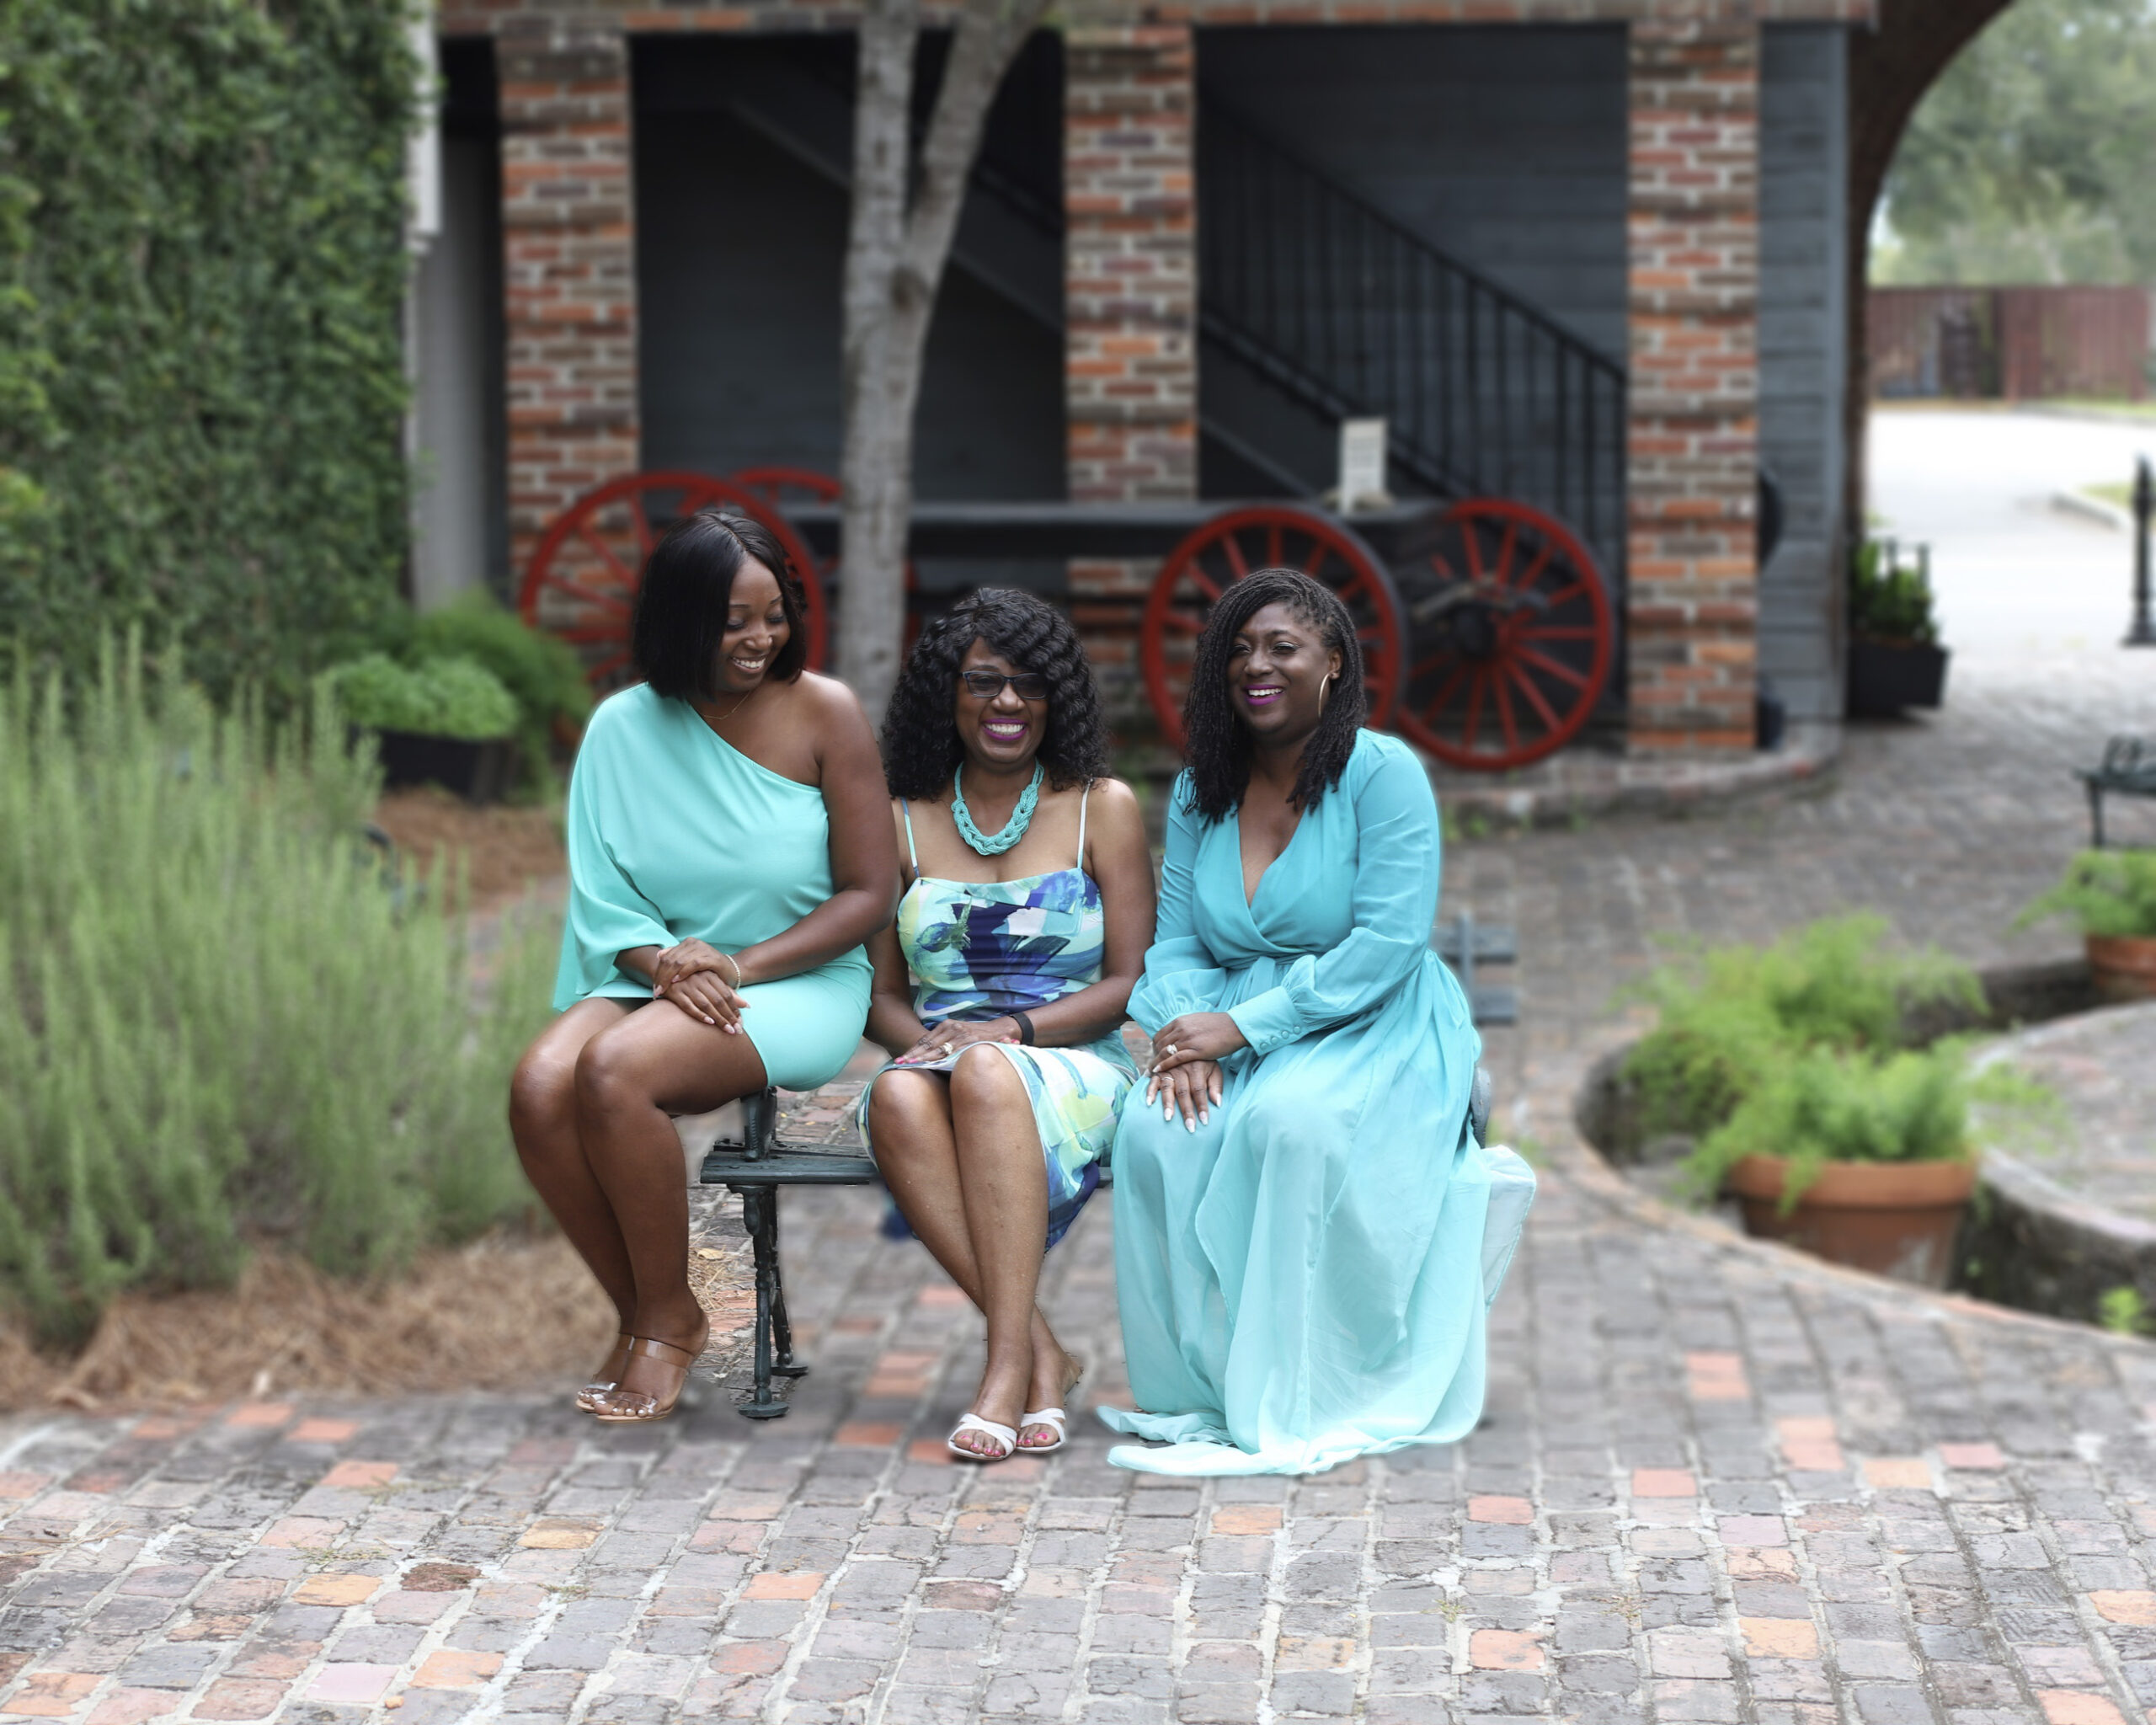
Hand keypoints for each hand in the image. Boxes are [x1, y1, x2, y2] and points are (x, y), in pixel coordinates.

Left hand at [653, 938, 737, 991]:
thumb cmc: (709, 969)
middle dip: (662, 976)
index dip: (658, 971)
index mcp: (688, 943)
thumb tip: (659, 955)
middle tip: (657, 990)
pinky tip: (677, 980)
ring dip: (669, 976)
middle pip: (671, 959)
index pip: (667, 956)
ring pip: (679, 962)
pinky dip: (683, 972)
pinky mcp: (712, 958)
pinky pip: (693, 964)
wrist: (731, 971)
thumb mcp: (690, 962)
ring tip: (664, 988)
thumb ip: (676, 957)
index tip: (654, 986)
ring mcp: (703, 949)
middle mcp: (694, 943)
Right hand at [658, 970, 748, 1032]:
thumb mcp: (711, 982)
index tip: (740, 1022)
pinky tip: (709, 1022)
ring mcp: (687, 986)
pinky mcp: (675, 993)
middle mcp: (699, 979)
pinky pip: (689, 1006)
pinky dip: (699, 1014)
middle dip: (729, 1016)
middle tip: (737, 1030)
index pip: (726, 994)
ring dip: (718, 1018)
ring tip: (727, 1030)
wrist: (665, 971)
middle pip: (718, 1000)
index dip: (734, 1009)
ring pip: (706, 1004)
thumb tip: (746, 1005)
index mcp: (710, 975)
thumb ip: (728, 993)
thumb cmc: (693, 979)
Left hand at [894, 1018, 1019, 1064]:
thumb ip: (945, 1041)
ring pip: (937, 1048)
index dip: (912, 1050)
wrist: (1001, 1031)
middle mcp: (951, 1027)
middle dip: (912, 1055)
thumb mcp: (959, 1034)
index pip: (925, 1039)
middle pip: (927, 1043)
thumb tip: (925, 1053)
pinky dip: (939, 1059)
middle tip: (899, 1064)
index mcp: (946, 1025)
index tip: (901, 1060)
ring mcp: (960, 1034)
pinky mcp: (968, 1041)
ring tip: (910, 1065)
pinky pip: (951, 1052)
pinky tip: (930, 1065)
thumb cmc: (977, 1036)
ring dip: (922, 1058)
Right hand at [1144, 1058, 1221, 1131]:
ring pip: (1168, 1088)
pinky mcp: (1158, 1071)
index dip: (1202, 1106)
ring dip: (1168, 1103)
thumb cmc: (1203, 1061)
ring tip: (1169, 1118)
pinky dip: (1150, 1092)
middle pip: (1184, 1092)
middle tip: (1189, 1127)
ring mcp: (1168, 1069)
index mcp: (1196, 1067)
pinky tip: (1149, 1103)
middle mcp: (1181, 1068)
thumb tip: (1218, 1103)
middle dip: (1186, 1111)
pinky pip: (1153, 1082)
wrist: (1186, 1043)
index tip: (1204, 1122)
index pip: (1199, 1090)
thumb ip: (1216, 1085)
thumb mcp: (1214, 1068)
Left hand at [1149, 1012, 1246, 1075]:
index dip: (1155, 1046)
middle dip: (1154, 1055)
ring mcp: (1187, 1040)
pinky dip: (1164, 1065)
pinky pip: (1174, 1059)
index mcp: (1180, 1021)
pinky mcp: (1195, 1051)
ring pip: (1165, 1052)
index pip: (1160, 1034)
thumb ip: (1186, 1026)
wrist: (1234, 1027)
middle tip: (1152, 1065)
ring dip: (1156, 1062)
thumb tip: (1179, 1031)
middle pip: (1159, 1044)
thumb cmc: (1218, 1025)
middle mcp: (1181, 1029)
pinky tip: (1157, 1070)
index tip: (1154, 1054)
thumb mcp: (1197, 1021)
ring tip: (1151, 1071)